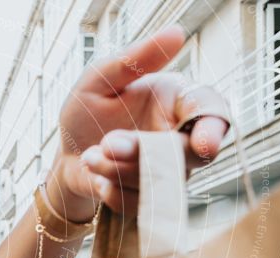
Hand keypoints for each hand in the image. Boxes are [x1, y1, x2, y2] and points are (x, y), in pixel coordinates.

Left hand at [50, 25, 229, 218]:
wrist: (67, 155)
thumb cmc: (88, 112)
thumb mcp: (100, 79)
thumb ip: (135, 60)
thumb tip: (176, 32)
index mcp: (177, 102)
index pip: (212, 112)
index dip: (212, 128)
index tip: (203, 144)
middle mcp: (179, 138)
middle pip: (185, 154)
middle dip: (142, 152)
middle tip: (107, 144)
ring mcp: (167, 172)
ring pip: (159, 181)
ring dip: (118, 171)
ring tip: (91, 156)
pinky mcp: (149, 199)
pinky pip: (139, 203)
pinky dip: (111, 190)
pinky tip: (96, 177)